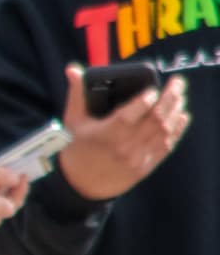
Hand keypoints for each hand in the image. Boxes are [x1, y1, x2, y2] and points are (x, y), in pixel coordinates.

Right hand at [54, 65, 188, 199]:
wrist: (80, 185)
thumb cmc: (76, 149)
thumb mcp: (73, 121)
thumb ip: (76, 93)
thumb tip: (73, 69)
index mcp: (107, 133)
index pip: (132, 112)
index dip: (147, 98)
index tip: (153, 89)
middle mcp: (125, 146)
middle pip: (155, 118)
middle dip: (170, 97)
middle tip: (177, 82)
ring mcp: (137, 157)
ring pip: (164, 131)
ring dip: (175, 111)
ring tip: (180, 95)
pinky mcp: (145, 166)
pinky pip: (166, 146)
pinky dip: (177, 130)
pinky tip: (181, 116)